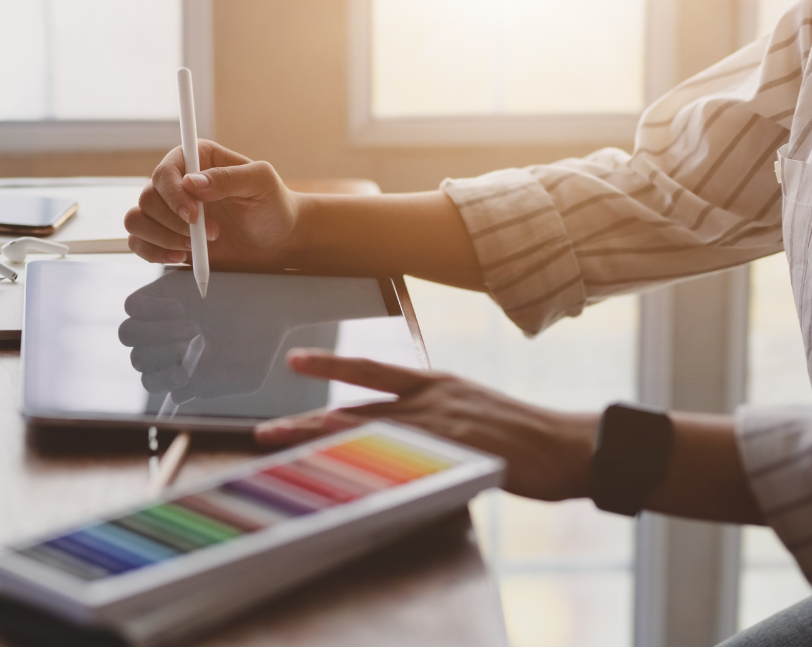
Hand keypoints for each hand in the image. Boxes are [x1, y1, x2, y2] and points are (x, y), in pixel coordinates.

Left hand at [117, 270, 294, 400]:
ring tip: (193, 326)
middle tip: (198, 342)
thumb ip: (213, 387)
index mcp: (178, 369)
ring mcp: (158, 318)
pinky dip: (151, 310)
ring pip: (128, 334)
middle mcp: (164, 344)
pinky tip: (180, 309)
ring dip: (156, 334)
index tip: (185, 373)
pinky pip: (133, 305)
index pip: (152, 381)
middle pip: (138, 358)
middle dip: (163, 354)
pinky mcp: (159, 292)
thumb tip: (178, 396)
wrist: (273, 303)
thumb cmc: (260, 343)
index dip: (163, 380)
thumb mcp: (244, 374)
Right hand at [125, 141, 300, 268]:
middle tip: (213, 234)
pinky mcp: (166, 238)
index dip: (173, 194)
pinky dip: (152, 252)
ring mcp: (169, 212)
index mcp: (196, 159)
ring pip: (136, 219)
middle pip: (147, 198)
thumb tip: (193, 183)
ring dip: (162, 238)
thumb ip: (229, 177)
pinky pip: (137, 242)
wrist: (277, 241)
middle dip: (174, 223)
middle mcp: (177, 183)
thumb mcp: (261, 183)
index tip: (194, 216)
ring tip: (195, 247)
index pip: (165, 171)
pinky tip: (179, 257)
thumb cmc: (272, 205)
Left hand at [256, 349, 597, 501]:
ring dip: (319, 442)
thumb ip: (436, 420)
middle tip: (265, 430)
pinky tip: (333, 474)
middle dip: (307, 422)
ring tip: (281, 447)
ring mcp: (439, 425)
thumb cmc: (526, 435)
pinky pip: (396, 459)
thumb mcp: (474, 413)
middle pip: (355, 409)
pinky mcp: (451, 451)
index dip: (330, 365)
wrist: (571, 444)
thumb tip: (405, 435)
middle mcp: (431, 398)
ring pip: (365, 433)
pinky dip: (363, 465)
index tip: (296, 360)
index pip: (371, 371)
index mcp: (436, 384)